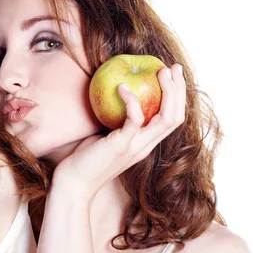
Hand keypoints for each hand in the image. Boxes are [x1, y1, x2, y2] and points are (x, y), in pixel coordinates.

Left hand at [51, 63, 185, 200]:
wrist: (73, 185)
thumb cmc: (84, 159)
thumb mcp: (105, 136)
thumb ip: (115, 120)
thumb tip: (114, 90)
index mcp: (145, 143)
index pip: (172, 119)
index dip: (177, 96)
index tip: (172, 75)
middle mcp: (146, 146)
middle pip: (176, 117)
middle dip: (179, 89)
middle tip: (173, 67)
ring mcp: (136, 147)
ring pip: (166, 119)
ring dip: (168, 92)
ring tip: (160, 71)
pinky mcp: (122, 145)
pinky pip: (134, 119)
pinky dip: (132, 100)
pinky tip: (121, 86)